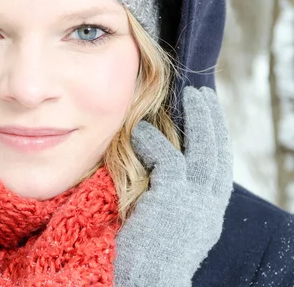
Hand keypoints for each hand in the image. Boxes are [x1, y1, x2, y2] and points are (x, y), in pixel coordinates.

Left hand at [113, 86, 232, 286]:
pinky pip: (168, 158)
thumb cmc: (150, 259)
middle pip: (219, 151)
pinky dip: (154, 142)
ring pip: (204, 148)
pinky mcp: (173, 198)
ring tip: (191, 95)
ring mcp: (195, 200)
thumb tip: (164, 176)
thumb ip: (174, 200)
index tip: (209, 118)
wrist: (150, 284)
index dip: (215, 139)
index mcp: (210, 211)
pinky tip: (143, 131)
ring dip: (198, 118)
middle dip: (213, 120)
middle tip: (205, 95)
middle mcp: (210, 204)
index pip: (218, 166)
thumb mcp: (170, 225)